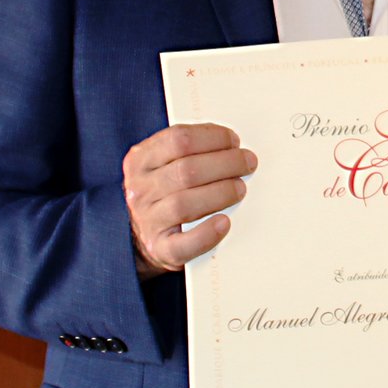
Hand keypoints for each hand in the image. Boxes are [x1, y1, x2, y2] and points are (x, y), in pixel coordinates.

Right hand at [121, 124, 256, 276]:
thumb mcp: (164, 164)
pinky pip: (184, 244)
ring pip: (184, 204)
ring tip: (240, 188)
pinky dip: (207, 233)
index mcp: (140, 161)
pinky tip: (224, 222)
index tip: (234, 140)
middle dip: (225, 163)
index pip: (177, 139)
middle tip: (248, 162)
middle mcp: (140, 190)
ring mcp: (148, 221)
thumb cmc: (165, 193)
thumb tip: (231, 144)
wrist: (146, 236)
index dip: (212, 137)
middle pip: (186, 170)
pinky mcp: (160, 249)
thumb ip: (189, 150)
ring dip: (220, 193)